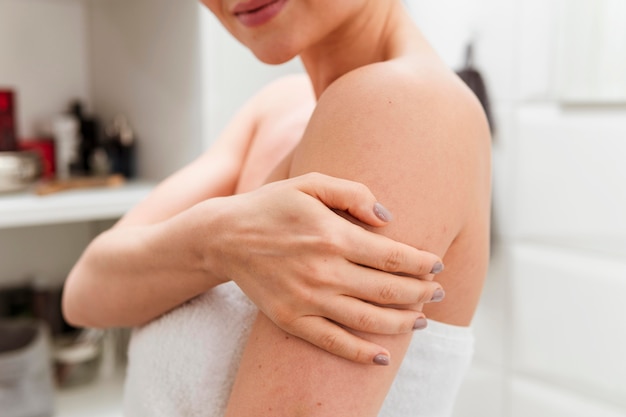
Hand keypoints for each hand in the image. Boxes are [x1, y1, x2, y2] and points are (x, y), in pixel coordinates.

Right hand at [203, 173, 443, 364]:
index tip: (438, 265)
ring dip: (402, 323)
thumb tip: (388, 218)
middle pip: (387, 290)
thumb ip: (353, 193)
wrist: (224, 237)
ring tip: (421, 320)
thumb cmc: (271, 206)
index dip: (422, 263)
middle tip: (438, 293)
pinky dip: (362, 353)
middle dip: (421, 293)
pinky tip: (384, 356)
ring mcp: (307, 300)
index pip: (392, 256)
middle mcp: (323, 271)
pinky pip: (333, 343)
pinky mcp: (291, 319)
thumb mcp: (310, 183)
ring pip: (368, 320)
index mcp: (332, 236)